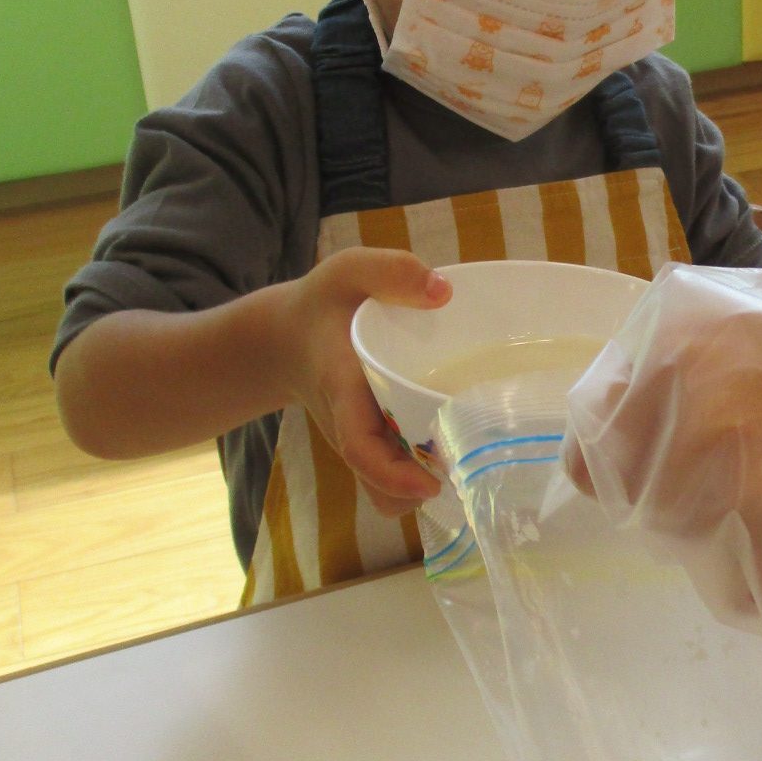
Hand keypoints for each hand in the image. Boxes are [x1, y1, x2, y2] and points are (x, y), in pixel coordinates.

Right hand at [280, 249, 449, 515]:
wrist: (289, 336)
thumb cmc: (325, 303)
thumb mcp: (348, 271)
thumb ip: (389, 270)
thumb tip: (443, 292)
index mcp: (344, 390)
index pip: (358, 446)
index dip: (391, 475)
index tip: (429, 485)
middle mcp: (353, 426)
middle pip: (381, 483)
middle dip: (421, 487)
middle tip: (472, 465)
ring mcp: (364, 439)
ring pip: (389, 489)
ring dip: (423, 485)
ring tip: (470, 457)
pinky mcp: (375, 441)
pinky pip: (395, 475)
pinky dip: (421, 475)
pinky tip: (458, 448)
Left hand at [563, 265, 761, 632]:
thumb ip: (690, 362)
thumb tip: (600, 425)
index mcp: (684, 351)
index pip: (598, 441)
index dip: (621, 462)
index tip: (655, 469)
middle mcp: (695, 425)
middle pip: (650, 509)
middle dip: (695, 504)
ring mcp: (739, 504)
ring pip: (698, 560)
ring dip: (740, 547)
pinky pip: (754, 598)